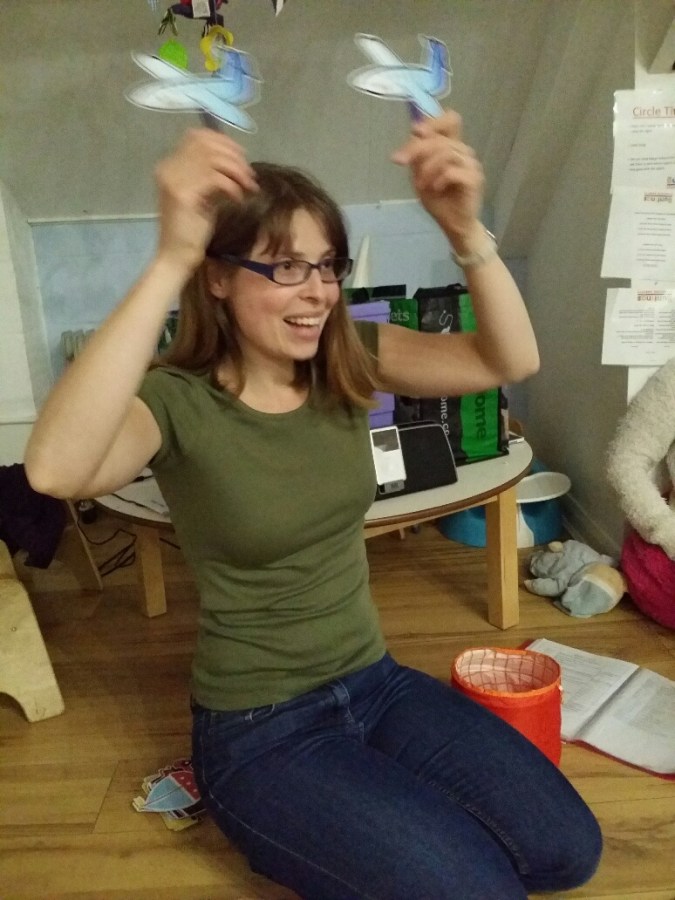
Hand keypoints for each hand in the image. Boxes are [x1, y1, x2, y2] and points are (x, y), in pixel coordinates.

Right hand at [154, 128, 257, 272]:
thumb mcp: (203, 195)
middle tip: (249, 175)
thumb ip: (211, 175)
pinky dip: (231, 186)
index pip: (197, 136)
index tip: (242, 159)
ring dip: (236, 171)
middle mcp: (168, 168)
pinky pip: (215, 178)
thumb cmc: (192, 229)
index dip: (224, 143)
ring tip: (247, 187)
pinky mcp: (183, 195)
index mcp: (170, 165)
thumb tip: (235, 159)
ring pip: (213, 159)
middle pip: (206, 144)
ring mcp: (173, 180)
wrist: (177, 256)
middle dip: (234, 156)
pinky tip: (237, 199)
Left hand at [391, 110, 484, 250]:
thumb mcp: (420, 176)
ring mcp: (471, 165)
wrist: (453, 225)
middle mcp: (464, 152)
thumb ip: (418, 157)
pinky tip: (435, 189)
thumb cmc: (439, 201)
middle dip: (417, 149)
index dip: (434, 121)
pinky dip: (439, 179)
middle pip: (440, 138)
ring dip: (427, 168)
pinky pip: (453, 171)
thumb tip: (413, 134)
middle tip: (401, 161)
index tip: (415, 131)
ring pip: (446, 153)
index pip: (451, 120)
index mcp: (452, 148)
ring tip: (421, 185)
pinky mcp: (474, 179)